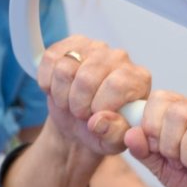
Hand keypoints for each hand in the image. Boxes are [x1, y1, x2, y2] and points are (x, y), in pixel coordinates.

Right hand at [38, 35, 150, 156]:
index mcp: (138, 80)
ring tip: (70, 103)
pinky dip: (48, 81)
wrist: (81, 123)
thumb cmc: (103, 130)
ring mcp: (95, 47)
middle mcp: (120, 58)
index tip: (96, 117)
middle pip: (87, 77)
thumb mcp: (113, 141)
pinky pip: (51, 59)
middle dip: (78, 103)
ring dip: (62, 94)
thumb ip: (114, 134)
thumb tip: (100, 120)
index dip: (99, 106)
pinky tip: (58, 89)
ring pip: (65, 68)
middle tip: (81, 113)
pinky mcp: (72, 44)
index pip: (116, 85)